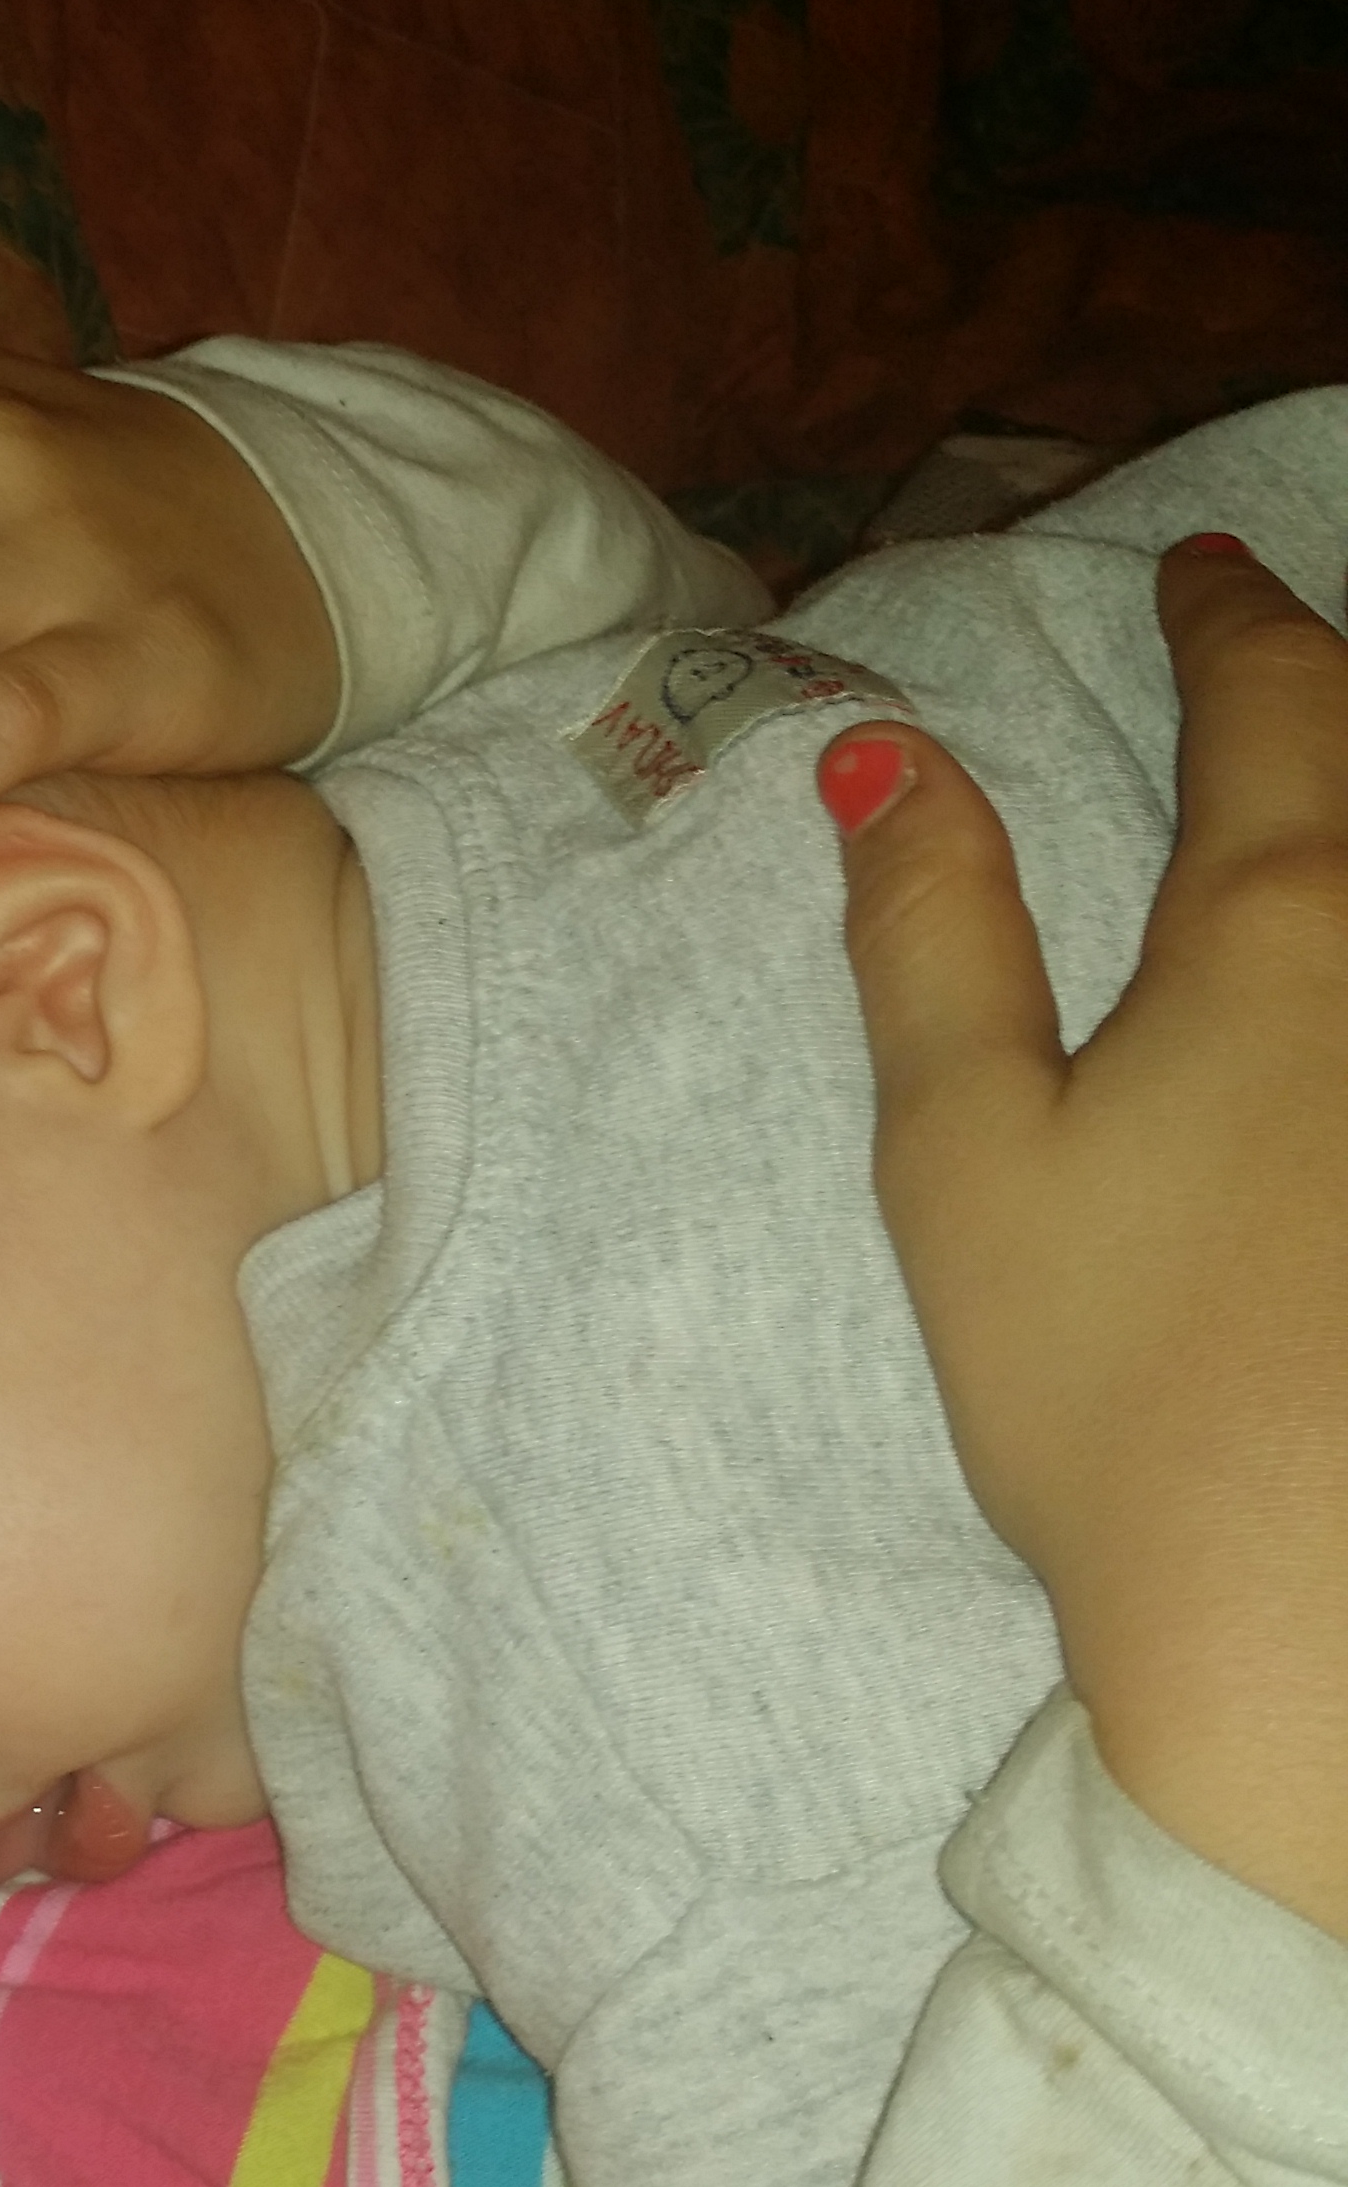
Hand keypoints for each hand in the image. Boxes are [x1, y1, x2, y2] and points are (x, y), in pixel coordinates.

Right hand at [823, 535, 1347, 1938]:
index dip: (1226, 617)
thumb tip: (885, 753)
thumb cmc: (1110, 1388)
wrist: (1325, 1616)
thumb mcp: (964, 1157)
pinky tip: (1345, 999)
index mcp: (1276, 922)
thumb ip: (930, 938)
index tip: (1200, 570)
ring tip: (1337, 826)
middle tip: (1306, 662)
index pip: (1272, 695)